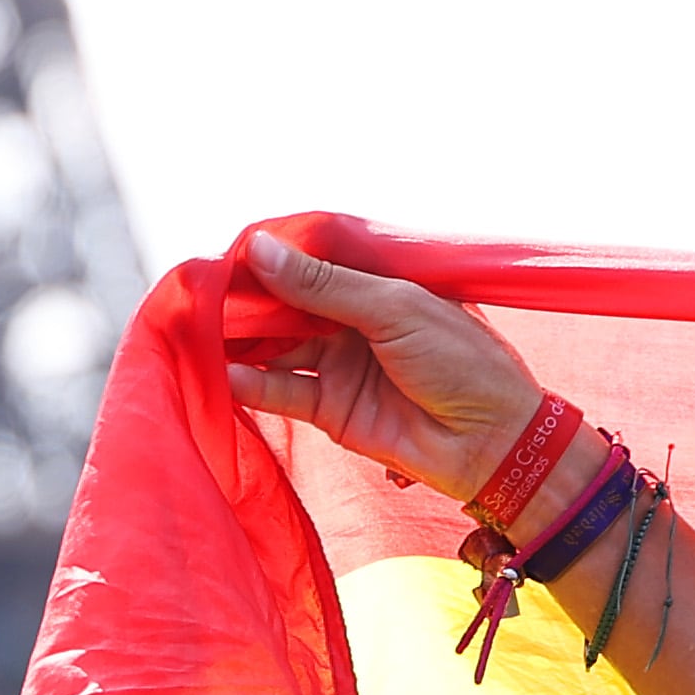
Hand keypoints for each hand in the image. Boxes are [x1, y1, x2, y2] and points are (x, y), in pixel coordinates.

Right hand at [223, 231, 542, 506]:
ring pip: (275, 347)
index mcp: (375, 286)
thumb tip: (258, 251)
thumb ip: (324, 286)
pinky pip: (283, 392)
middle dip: (244, 302)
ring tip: (197, 333)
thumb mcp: (395, 309)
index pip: (308, 264)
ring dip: (239, 342)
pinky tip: (224, 375)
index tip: (226, 254)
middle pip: (284, 305)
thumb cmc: (462, 364)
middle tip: (198, 296)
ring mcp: (340, 365)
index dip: (269, 259)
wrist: (497, 443)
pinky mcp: (333, 410)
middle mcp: (352, 321)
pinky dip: (252, 385)